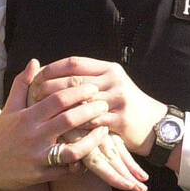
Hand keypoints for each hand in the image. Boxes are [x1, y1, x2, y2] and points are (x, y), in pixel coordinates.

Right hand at [0, 59, 143, 190]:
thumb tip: (35, 61)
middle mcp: (32, 136)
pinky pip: (66, 170)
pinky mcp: (39, 175)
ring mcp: (37, 157)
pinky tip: (90, 154)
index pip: (57, 99)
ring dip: (92, 140)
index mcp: (26, 117)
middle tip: (105, 104)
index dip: (78, 92)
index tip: (93, 87)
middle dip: (90, 110)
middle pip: (69, 120)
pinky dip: (80, 164)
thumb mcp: (8, 108)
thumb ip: (22, 84)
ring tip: (103, 129)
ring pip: (73, 149)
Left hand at [31, 56, 168, 155]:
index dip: (53, 68)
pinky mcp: (120, 119)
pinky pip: (91, 121)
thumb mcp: (110, 84)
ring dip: (59, 107)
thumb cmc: (124, 104)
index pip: (75, 62)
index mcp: (109, 68)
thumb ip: (87, 77)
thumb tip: (51, 72)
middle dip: (51, 87)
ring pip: (81, 101)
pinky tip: (60, 127)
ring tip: (42, 111)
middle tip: (34, 93)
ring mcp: (118, 99)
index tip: (36, 75)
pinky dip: (75, 125)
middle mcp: (114, 80)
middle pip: (74, 81)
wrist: (155, 125)